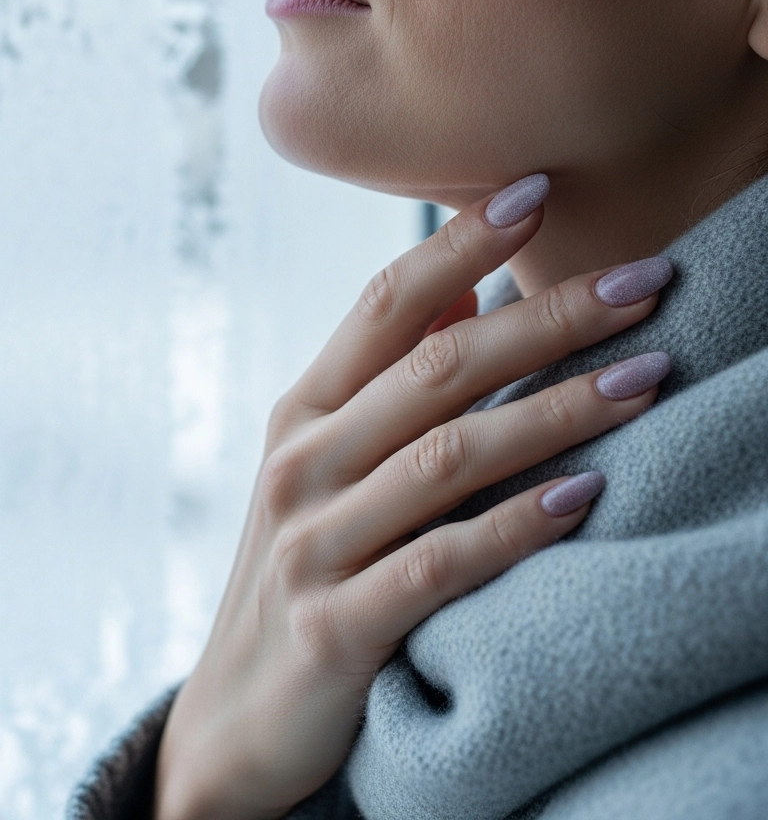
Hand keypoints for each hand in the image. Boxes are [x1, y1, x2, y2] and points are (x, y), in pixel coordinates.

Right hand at [155, 177, 671, 819]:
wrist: (239, 719)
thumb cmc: (305, 564)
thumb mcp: (324, 463)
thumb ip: (385, 378)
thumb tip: (463, 293)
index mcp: (304, 409)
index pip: (385, 303)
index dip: (460, 242)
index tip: (537, 189)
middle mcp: (304, 461)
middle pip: (439, 366)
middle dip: (551, 318)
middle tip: (646, 280)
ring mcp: (314, 544)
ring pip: (452, 457)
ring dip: (559, 412)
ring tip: (648, 377)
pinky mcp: (336, 627)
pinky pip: (442, 564)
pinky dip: (516, 528)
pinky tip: (586, 498)